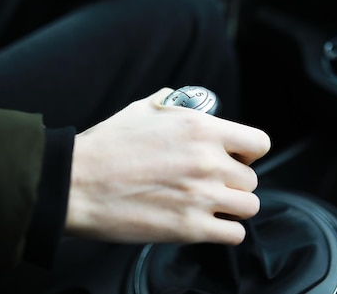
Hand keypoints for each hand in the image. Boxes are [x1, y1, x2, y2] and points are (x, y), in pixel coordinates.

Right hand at [65, 88, 271, 245]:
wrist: (76, 183)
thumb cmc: (106, 146)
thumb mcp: (142, 109)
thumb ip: (173, 104)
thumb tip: (183, 102)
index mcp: (201, 129)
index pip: (259, 143)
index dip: (249, 152)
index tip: (235, 158)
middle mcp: (208, 162)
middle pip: (252, 179)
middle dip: (234, 182)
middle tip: (210, 184)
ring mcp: (202, 197)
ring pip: (249, 207)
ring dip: (232, 207)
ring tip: (210, 205)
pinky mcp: (190, 229)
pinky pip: (234, 234)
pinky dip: (225, 231)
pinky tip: (207, 223)